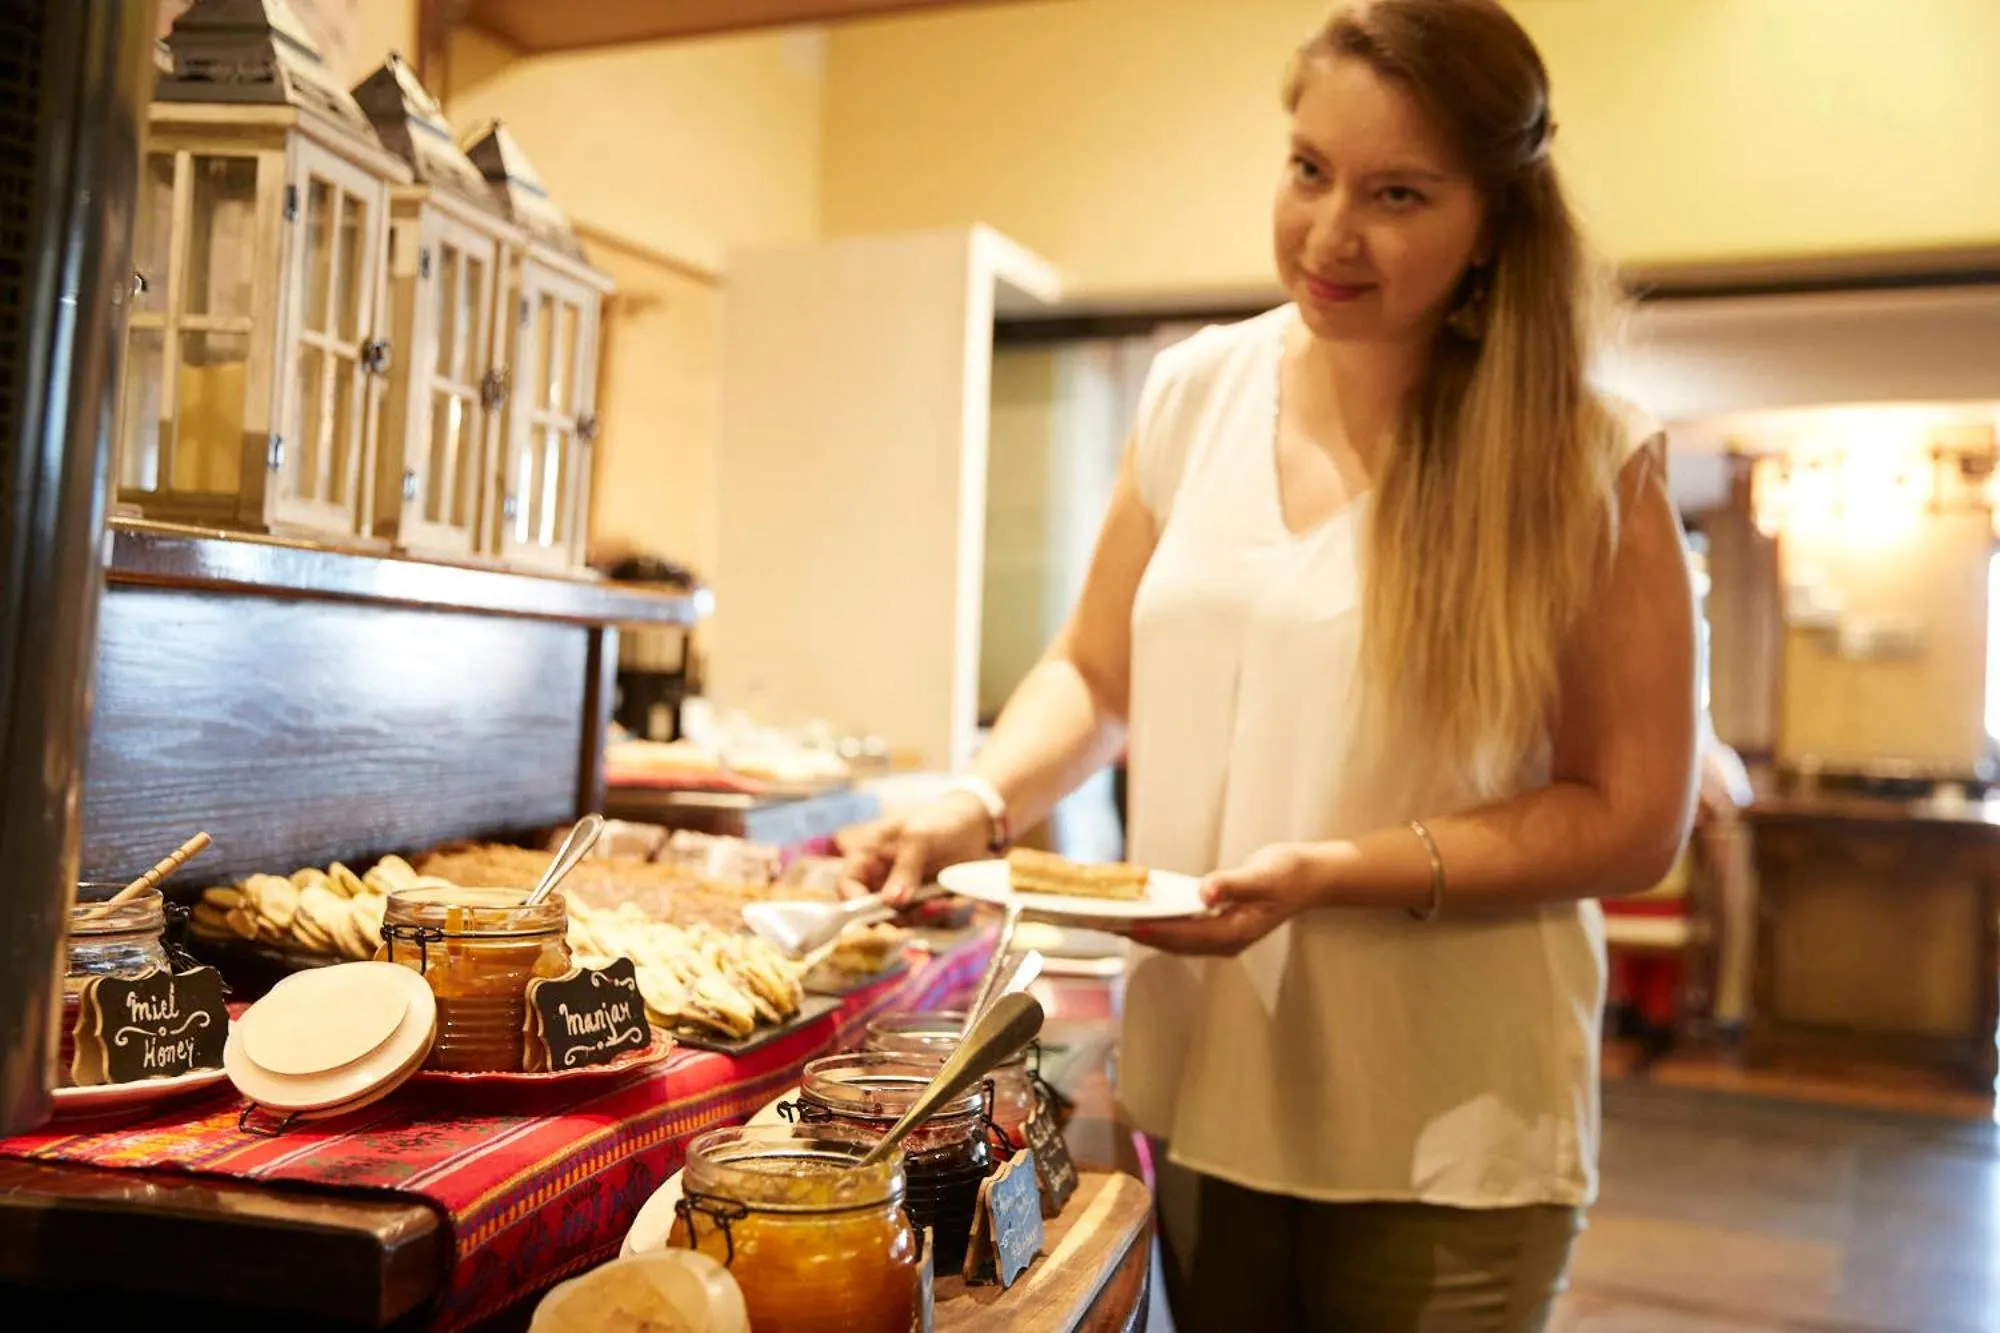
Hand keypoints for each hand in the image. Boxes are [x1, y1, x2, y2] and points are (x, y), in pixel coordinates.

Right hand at [835, 792, 990, 904]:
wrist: (975, 824)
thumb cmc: (941, 820)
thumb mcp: (921, 837)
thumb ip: (905, 868)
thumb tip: (891, 902)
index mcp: (869, 853)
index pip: (847, 883)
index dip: (852, 902)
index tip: (874, 914)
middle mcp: (880, 875)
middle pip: (869, 909)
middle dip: (893, 915)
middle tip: (919, 909)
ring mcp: (900, 889)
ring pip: (896, 918)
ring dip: (916, 917)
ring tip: (939, 904)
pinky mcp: (921, 900)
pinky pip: (918, 918)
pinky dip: (931, 915)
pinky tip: (945, 903)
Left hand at [1128, 843, 1324, 956]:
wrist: (1309, 876)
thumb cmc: (1288, 874)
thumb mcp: (1262, 876)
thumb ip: (1232, 885)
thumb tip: (1206, 892)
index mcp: (1235, 933)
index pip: (1186, 936)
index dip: (1155, 931)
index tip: (1126, 925)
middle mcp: (1225, 941)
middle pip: (1174, 943)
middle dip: (1141, 934)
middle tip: (1105, 923)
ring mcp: (1222, 936)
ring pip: (1176, 940)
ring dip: (1146, 931)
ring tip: (1113, 919)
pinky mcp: (1218, 926)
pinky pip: (1183, 929)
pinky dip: (1161, 923)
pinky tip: (1141, 910)